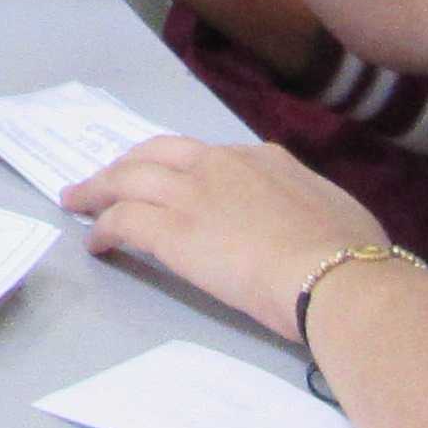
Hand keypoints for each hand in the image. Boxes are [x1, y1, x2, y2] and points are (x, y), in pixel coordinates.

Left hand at [68, 132, 376, 336]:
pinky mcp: (170, 228)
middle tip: (106, 179)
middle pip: (156, 153)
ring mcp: (191, 193)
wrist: (333, 273)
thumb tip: (313, 220)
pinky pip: (121, 220)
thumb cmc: (348, 252)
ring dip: (99, 189)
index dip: (182, 167)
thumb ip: (309, 207)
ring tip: (79, 201)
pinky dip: (102, 227)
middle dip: (127, 165)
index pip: (208, 156)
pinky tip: (95, 242)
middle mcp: (220, 165)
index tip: (172, 181)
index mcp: (263, 159)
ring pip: (128, 179)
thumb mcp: (336, 210)